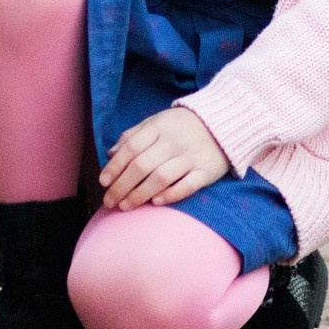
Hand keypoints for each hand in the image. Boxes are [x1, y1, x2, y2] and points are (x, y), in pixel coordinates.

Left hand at [98, 106, 231, 211]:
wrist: (224, 122)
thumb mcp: (157, 122)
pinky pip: (187, 186)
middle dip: (122, 186)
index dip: (115, 166)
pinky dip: (170, 195)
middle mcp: (174, 142)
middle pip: (142, 166)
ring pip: (161, 178)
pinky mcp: (207, 171)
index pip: (131, 147)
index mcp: (159, 127)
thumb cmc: (183, 125)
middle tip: (109, 202)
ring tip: (125, 206)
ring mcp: (191, 157)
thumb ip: (133, 135)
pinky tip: (155, 203)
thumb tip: (111, 154)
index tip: (103, 182)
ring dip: (140, 194)